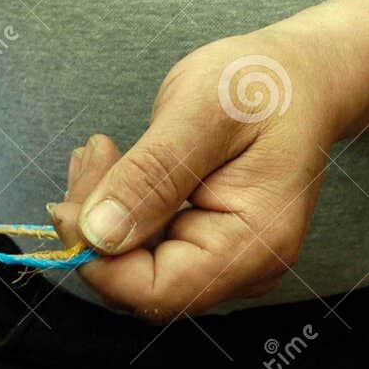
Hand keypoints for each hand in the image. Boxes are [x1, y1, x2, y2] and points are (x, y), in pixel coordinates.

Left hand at [49, 24, 346, 320]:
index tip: (68, 204)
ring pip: (136, 264)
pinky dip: (120, 207)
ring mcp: (224, 260)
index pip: (157, 292)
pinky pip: (147, 244)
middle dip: (98, 227)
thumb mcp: (202, 113)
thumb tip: (96, 234)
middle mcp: (241, 268)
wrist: (299, 76)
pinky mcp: (205, 243)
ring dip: (102, 213)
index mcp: (252, 245)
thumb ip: (151, 176)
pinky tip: (112, 163)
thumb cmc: (264, 85)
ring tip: (99, 151)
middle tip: (92, 155)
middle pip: (141, 281)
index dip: (101, 261)